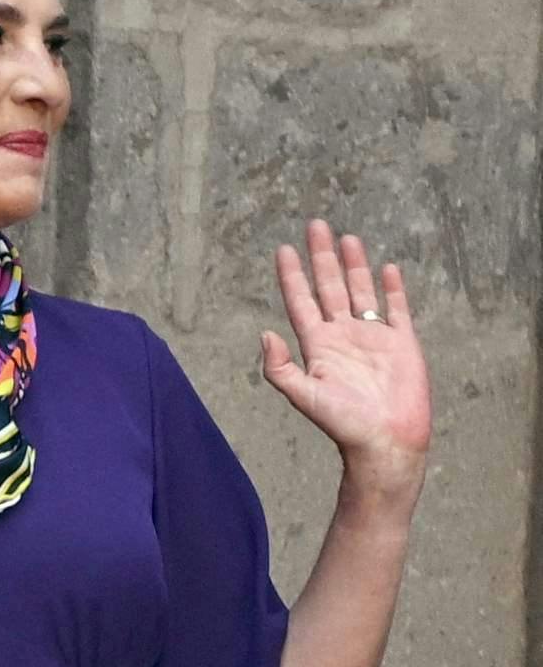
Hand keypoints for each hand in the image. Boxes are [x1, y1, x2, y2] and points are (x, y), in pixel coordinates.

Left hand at [259, 220, 430, 494]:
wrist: (385, 441)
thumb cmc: (344, 424)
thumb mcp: (304, 396)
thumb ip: (280, 368)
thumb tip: (264, 334)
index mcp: (318, 346)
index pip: (301, 301)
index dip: (292, 275)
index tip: (283, 249)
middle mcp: (343, 336)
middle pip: (330, 287)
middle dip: (321, 257)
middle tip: (315, 225)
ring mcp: (373, 337)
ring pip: (361, 291)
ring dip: (354, 265)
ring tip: (346, 238)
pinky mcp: (402, 342)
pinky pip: (396, 308)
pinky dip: (392, 288)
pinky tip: (386, 268)